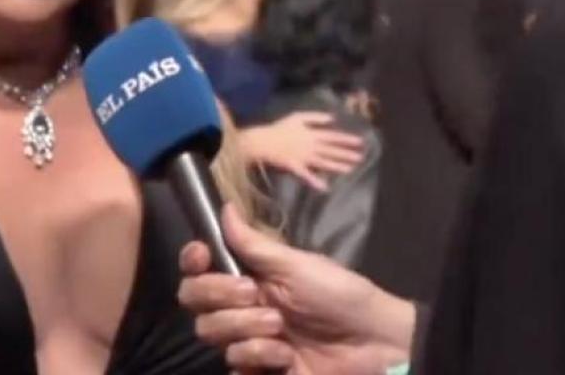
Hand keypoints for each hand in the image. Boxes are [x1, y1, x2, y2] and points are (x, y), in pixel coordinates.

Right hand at [178, 204, 413, 374]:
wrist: (372, 344)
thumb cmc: (337, 294)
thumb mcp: (295, 265)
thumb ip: (253, 243)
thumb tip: (224, 206)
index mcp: (248, 275)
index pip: (199, 267)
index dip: (193, 261)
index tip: (202, 255)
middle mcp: (240, 306)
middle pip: (194, 300)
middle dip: (221, 295)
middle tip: (254, 295)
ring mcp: (247, 339)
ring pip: (212, 332)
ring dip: (246, 328)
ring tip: (281, 329)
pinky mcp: (257, 370)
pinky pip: (234, 364)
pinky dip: (259, 358)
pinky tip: (285, 358)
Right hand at [240, 112, 363, 190]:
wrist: (263, 141)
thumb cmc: (280, 128)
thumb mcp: (297, 117)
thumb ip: (315, 117)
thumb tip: (331, 119)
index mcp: (311, 134)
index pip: (333, 137)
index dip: (346, 140)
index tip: (360, 142)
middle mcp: (310, 147)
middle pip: (331, 151)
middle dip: (346, 154)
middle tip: (360, 157)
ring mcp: (304, 158)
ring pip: (324, 163)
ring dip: (337, 166)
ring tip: (350, 169)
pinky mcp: (296, 167)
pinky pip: (307, 176)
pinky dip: (315, 182)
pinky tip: (325, 188)